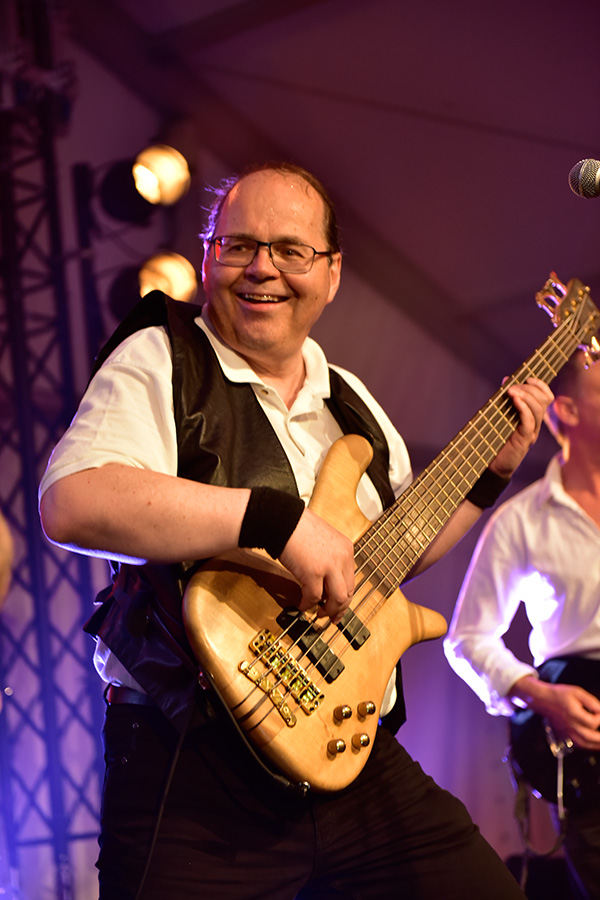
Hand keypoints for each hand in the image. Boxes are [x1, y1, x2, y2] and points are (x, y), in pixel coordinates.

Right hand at [278, 507, 354, 623]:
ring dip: (328, 610)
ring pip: (338, 599)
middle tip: (332, 616)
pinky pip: (314, 597)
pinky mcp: (313, 573)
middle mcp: (342, 557)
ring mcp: (329, 566)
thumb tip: (324, 580)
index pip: (351, 579)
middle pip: (348, 592)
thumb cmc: (296, 527)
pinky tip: (302, 605)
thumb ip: (329, 558)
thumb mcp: (323, 540)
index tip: (339, 605)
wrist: (283, 519)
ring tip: (318, 613)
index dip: (345, 596)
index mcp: (346, 549)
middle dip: (339, 608)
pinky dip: (308, 604)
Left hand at [489, 378, 553, 477]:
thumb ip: (505, 399)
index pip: (546, 397)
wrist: (492, 464)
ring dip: (525, 396)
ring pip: (538, 409)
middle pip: (543, 400)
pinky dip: (524, 408)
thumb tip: (506, 379)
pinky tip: (515, 400)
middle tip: (512, 387)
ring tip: (511, 391)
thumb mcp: (500, 415)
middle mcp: (536, 423)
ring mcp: (532, 432)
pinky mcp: (525, 440)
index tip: (528, 378)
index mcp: (532, 416)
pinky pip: (530, 422)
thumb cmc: (495, 439)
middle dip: (529, 389)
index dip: (540, 385)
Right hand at [513, 677, 599, 749]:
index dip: (599, 717)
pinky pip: (576, 745)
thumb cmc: (558, 694)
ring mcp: (566, 731)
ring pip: (583, 743)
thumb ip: (591, 701)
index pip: (592, 722)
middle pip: (590, 737)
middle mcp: (570, 725)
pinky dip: (586, 746)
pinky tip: (591, 744)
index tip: (599, 712)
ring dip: (595, 745)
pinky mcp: (564, 734)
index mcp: (574, 714)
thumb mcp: (577, 692)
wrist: (543, 699)